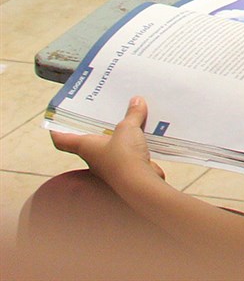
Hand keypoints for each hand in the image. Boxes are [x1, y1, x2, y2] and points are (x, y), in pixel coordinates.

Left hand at [50, 97, 167, 193]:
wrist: (139, 184)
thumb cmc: (123, 157)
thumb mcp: (128, 128)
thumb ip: (132, 115)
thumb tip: (136, 101)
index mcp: (85, 146)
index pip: (62, 140)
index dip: (56, 130)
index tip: (55, 121)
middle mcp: (94, 157)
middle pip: (87, 141)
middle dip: (94, 127)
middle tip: (99, 111)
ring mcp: (110, 164)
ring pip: (110, 146)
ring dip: (117, 135)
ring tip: (128, 118)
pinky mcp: (126, 168)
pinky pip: (128, 151)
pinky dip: (135, 143)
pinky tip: (145, 134)